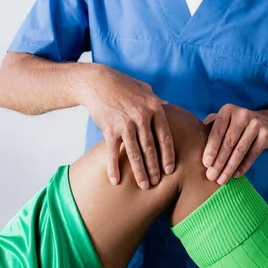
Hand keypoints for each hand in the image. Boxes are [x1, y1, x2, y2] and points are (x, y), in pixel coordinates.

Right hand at [78, 64, 174, 189]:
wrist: (97, 82)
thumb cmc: (123, 85)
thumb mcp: (144, 89)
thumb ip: (157, 100)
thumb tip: (169, 107)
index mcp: (154, 108)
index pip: (165, 137)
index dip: (168, 155)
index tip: (170, 170)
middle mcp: (141, 117)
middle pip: (151, 149)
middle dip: (154, 168)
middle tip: (157, 183)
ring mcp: (125, 124)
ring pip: (135, 154)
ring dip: (140, 172)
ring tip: (144, 186)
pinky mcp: (109, 129)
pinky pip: (113, 153)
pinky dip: (113, 168)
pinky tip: (115, 181)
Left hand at [202, 103, 267, 184]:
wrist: (265, 122)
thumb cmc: (234, 125)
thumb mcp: (222, 122)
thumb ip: (208, 129)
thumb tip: (191, 144)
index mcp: (227, 110)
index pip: (217, 131)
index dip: (211, 148)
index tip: (206, 164)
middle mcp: (242, 114)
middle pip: (228, 142)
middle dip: (219, 162)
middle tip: (211, 176)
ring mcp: (256, 123)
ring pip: (240, 150)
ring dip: (229, 167)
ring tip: (221, 180)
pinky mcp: (266, 135)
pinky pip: (253, 154)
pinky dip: (243, 166)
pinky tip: (235, 175)